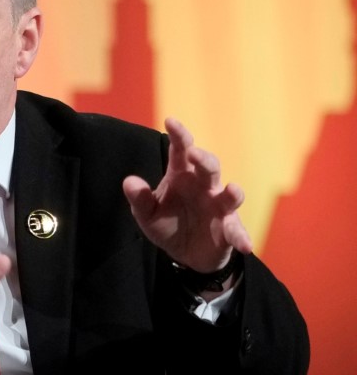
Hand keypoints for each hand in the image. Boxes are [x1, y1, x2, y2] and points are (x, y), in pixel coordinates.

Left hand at [122, 117, 253, 272]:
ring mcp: (218, 206)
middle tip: (194, 154)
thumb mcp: (146, 214)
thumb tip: (129, 182)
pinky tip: (244, 245)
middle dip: (204, 159)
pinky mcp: (229, 229)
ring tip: (232, 191)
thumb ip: (140, 198)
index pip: (180, 150)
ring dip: (232, 193)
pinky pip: (236, 231)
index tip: (170, 121)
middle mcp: (203, 186)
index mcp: (181, 175)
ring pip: (229, 195)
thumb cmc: (165, 223)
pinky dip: (241, 236)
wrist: (183, 253)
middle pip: (209, 166)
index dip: (179, 135)